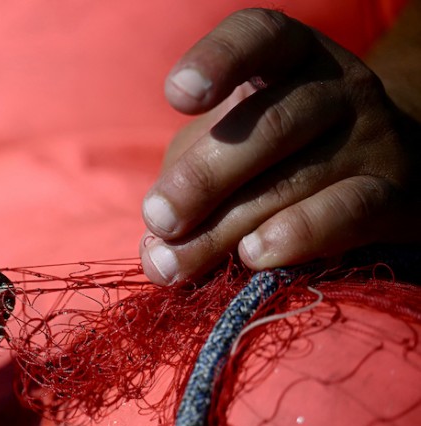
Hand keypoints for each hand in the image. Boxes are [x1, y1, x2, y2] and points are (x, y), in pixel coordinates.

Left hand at [140, 8, 420, 284]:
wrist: (381, 173)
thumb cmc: (276, 156)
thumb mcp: (224, 147)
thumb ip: (184, 184)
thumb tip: (156, 254)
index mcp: (289, 55)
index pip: (259, 36)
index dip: (218, 60)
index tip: (177, 96)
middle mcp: (338, 85)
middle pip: (268, 126)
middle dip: (201, 181)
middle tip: (158, 219)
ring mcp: (374, 137)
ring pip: (295, 178)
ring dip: (224, 228)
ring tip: (176, 262)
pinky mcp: (396, 194)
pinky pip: (345, 213)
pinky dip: (295, 236)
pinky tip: (252, 255)